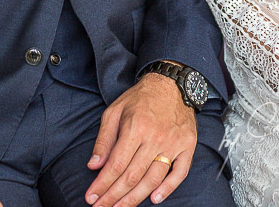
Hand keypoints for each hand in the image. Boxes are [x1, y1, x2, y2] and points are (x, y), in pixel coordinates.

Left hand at [85, 71, 196, 206]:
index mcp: (136, 127)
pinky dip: (168, 188)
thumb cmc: (141, 98)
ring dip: (135, 198)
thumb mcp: (114, 111)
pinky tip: (155, 198)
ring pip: (153, 179)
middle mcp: (155, 137)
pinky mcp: (187, 145)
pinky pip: (180, 172)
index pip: (116, 165)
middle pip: (132, 176)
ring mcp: (173, 142)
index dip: (102, 185)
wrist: (172, 84)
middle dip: (113, 196)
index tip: (91, 197)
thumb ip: (103, 139)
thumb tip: (94, 166)